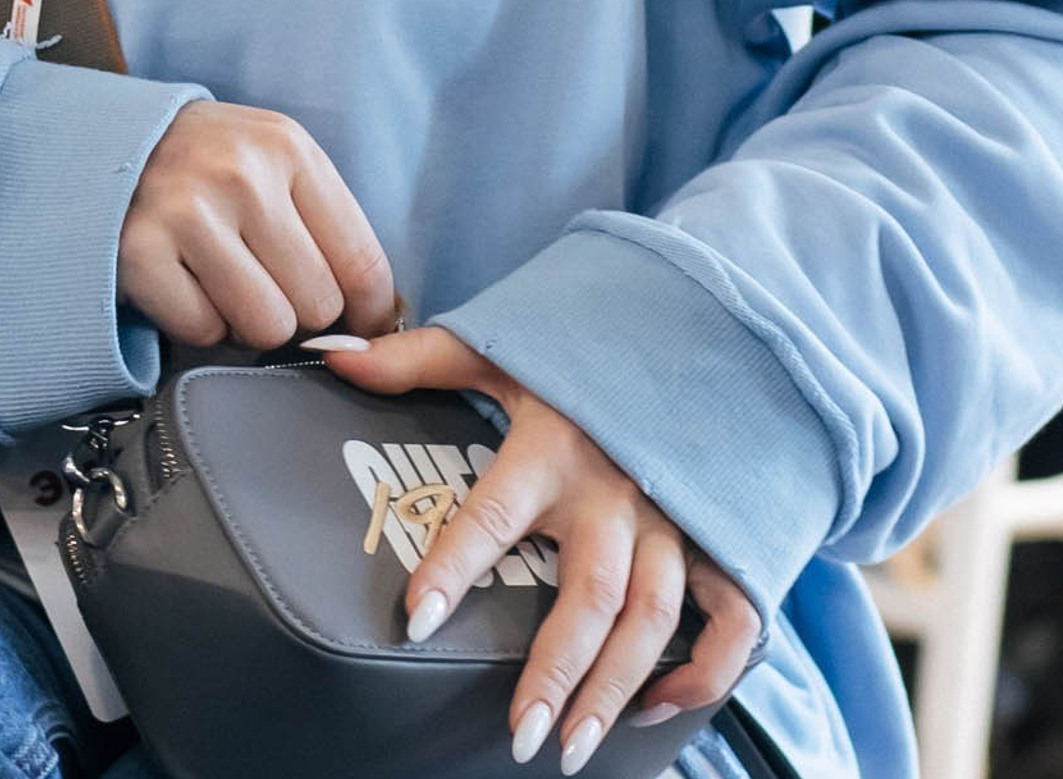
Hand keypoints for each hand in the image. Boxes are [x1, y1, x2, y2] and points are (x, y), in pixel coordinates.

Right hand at [116, 102, 399, 345]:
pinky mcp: (140, 252)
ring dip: (248, 322)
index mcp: (288, 148)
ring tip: (225, 283)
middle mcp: (241, 175)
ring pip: (266, 326)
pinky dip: (197, 323)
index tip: (361, 329)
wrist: (112, 145)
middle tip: (266, 285)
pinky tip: (185, 284)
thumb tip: (373, 321)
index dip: (369, 314)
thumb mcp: (274, 161)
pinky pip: (203, 332)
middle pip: (318, 304)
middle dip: (298, 312)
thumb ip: (324, 225)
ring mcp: (188, 212)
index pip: (362, 261)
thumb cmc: (209, 164)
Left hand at [318, 327, 757, 773]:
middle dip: (555, 671)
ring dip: (616, 689)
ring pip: (653, 617)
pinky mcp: (718, 535)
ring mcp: (673, 517)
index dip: (452, 566)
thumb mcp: (499, 344)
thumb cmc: (578, 350)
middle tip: (520, 738)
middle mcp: (615, 489)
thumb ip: (418, 359)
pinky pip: (729, 616)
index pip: (493, 513)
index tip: (413, 621)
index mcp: (554, 445)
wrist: (687, 327)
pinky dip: (706, 669)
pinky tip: (659, 705)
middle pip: (590, 593)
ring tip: (571, 747)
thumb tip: (334, 354)